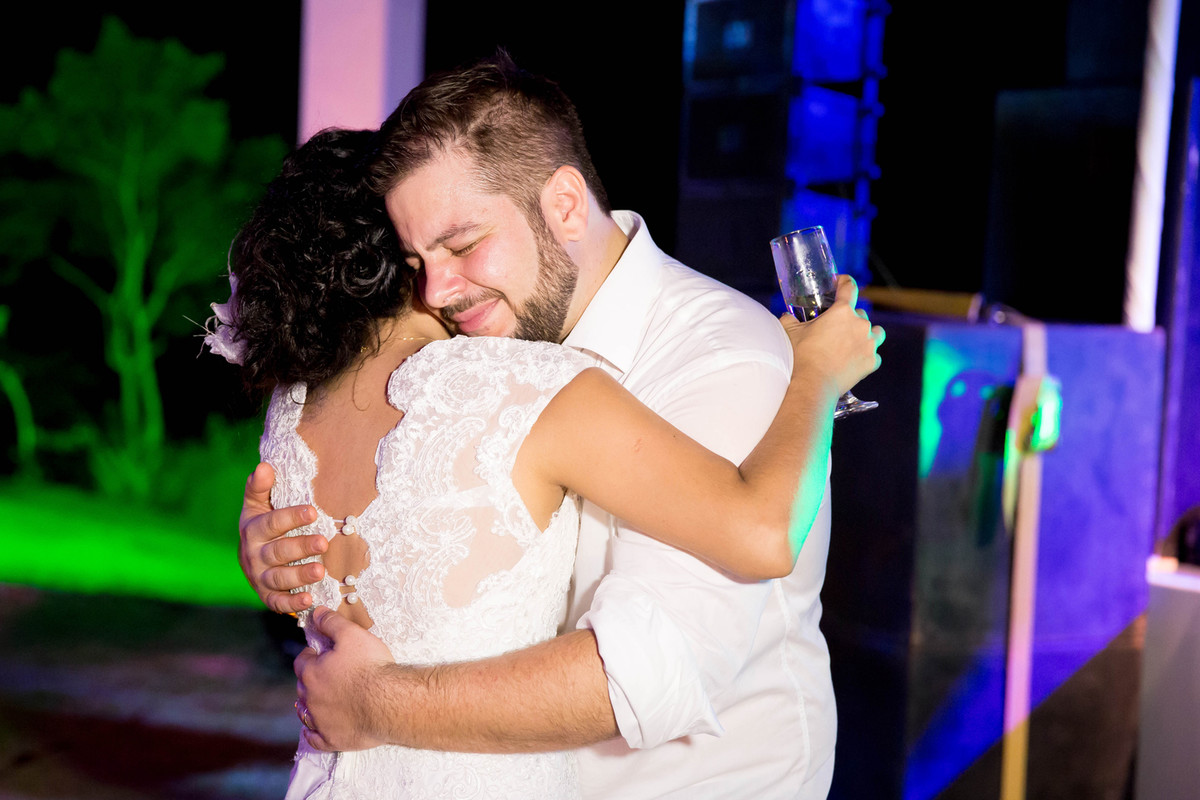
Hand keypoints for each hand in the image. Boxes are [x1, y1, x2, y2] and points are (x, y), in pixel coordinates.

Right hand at [239, 462, 326, 613]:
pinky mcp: (268, 596)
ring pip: (279, 577)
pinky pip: (279, 602)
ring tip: (320, 571)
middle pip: (278, 551)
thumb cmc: (262, 527)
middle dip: (301, 547)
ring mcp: (260, 577)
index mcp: (253, 530)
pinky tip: (310, 600)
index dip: (291, 517)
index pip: (272, 523)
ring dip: (300, 576)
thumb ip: (259, 487)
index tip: (312, 511)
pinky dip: (293, 603)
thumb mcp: (257, 506)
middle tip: (324, 542)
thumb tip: (264, 466)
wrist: (250, 560)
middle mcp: (254, 555)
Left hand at [294, 607, 394, 751]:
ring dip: (309, 705)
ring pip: (305, 713)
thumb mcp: (352, 635)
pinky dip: (313, 733)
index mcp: (312, 673)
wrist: (389, 701)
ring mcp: (320, 721)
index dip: (311, 655)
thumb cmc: (371, 667)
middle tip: (328, 673)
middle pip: (303, 686)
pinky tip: (315, 729)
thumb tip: (315, 612)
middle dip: (312, 679)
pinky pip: (314, 739)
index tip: (321, 652)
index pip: (302, 661)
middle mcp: (310, 699)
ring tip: (319, 699)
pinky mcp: (332, 739)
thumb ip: (332, 622)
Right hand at [781, 275, 884, 394]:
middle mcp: (860, 324)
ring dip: (866, 333)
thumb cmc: (800, 357)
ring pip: (875, 331)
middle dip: (849, 317)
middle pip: (860, 313)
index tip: (841, 282)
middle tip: (835, 327)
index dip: (844, 281)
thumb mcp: (790, 332)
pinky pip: (874, 354)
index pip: (849, 287)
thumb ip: (789, 319)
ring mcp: (869, 344)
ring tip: (853, 340)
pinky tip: (855, 359)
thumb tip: (787, 316)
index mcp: (842, 311)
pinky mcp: (871, 362)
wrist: (812, 385)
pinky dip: (866, 355)